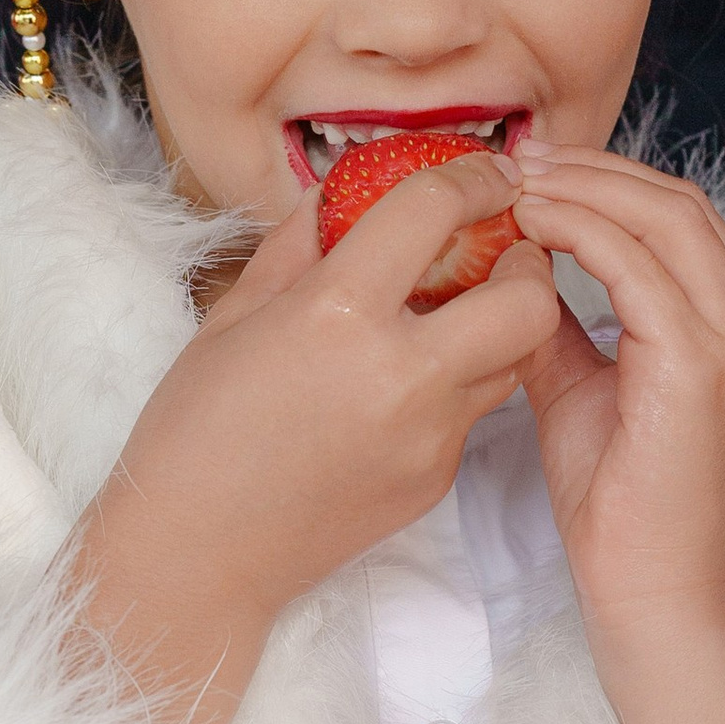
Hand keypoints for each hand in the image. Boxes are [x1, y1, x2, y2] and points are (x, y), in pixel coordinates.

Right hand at [69, 151, 555, 723]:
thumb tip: (348, 189)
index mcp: (338, 314)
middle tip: (501, 248)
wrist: (196, 553)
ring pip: (515, 358)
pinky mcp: (437, 480)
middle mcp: (401, 374)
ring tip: (449, 314)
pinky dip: (454, 385)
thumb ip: (304, 240)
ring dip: (497, 324)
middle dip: (529, 260)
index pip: (436, 210)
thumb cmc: (196, 428)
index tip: (487, 170)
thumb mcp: (236, 311)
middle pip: (529, 298)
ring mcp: (429, 435)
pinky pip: (473, 412)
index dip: (474, 174)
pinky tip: (400, 389)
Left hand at [503, 144, 724, 643]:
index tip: (533, 169)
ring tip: (516, 184)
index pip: (682, 219)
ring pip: (667, 217)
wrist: (649, 593)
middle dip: (595, 168)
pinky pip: (639, 266)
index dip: (609, 181)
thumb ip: (557, 321)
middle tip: (518, 159)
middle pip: (681, 203)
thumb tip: (510, 259)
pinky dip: (581, 231)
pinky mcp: (704, 367)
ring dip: (586, 188)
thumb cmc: (618, 506)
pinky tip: (530, 227)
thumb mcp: (580, 387)